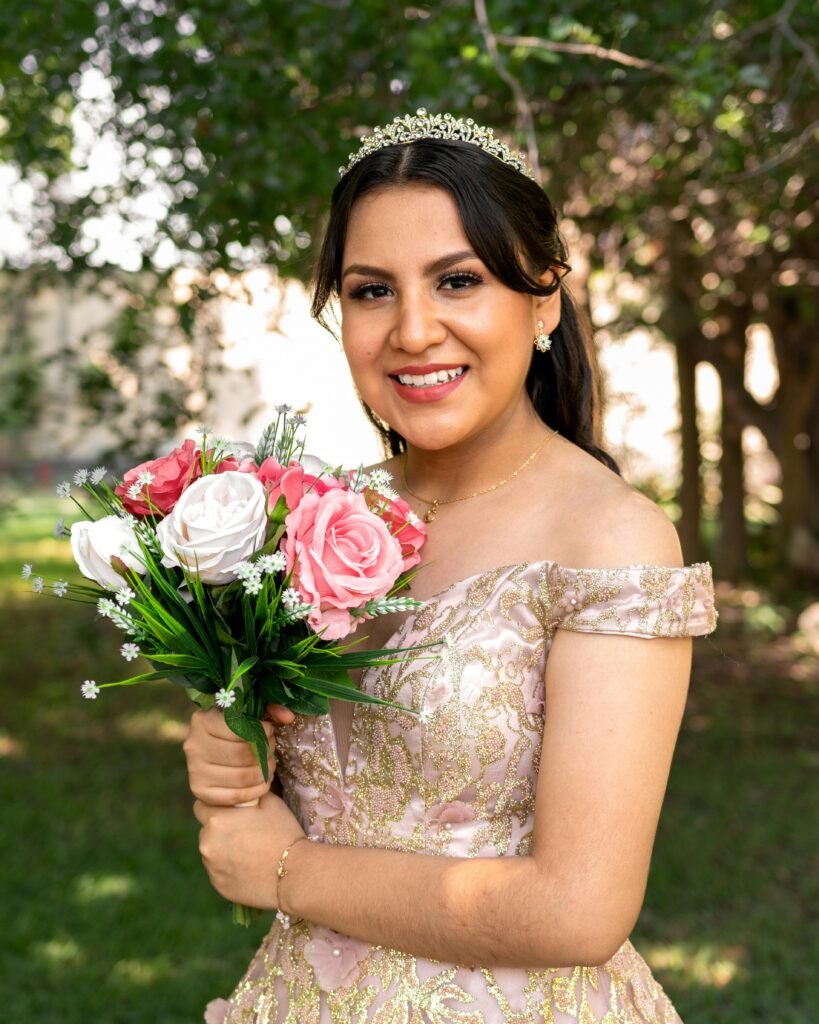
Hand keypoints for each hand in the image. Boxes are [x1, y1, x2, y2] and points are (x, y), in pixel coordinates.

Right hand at [183, 703, 295, 805]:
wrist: (217, 754)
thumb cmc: (237, 731)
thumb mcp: (250, 713)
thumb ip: (270, 709)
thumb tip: (287, 716)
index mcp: (202, 720)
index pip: (238, 728)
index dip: (261, 731)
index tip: (270, 731)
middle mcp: (193, 745)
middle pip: (242, 753)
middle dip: (265, 752)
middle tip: (272, 751)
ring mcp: (195, 770)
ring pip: (242, 775)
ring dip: (264, 771)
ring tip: (269, 765)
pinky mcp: (201, 791)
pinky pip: (236, 795)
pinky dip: (257, 790)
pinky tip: (263, 782)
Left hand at [193, 791, 305, 908]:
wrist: (294, 874)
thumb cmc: (282, 833)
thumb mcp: (270, 802)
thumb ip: (249, 795)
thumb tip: (245, 793)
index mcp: (216, 820)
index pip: (201, 807)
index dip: (216, 806)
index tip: (231, 810)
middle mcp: (207, 844)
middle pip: (207, 831)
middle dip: (221, 829)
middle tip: (245, 832)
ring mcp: (211, 868)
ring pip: (212, 852)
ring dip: (224, 849)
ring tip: (250, 852)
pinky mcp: (219, 886)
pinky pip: (219, 872)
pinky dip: (229, 868)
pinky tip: (250, 868)